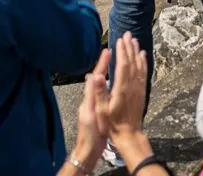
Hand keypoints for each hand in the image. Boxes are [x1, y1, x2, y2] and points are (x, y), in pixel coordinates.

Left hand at [68, 50, 109, 172]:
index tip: (107, 51)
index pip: (95, 77)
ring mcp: (95, 105)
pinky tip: (114, 83)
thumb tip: (94, 76)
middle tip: (111, 52)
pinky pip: (105, 92)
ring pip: (101, 84)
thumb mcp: (91, 114)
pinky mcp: (100, 111)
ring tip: (112, 62)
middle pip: (98, 78)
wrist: (89, 150)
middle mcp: (91, 99)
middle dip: (103, 65)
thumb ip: (92, 96)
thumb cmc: (90, 133)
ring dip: (106, 72)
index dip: (101, 64)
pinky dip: (109, 84)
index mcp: (89, 98)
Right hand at [96, 34, 148, 142]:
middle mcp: (132, 86)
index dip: (122, 51)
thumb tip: (96, 76)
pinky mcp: (141, 92)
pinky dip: (143, 62)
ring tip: (134, 40)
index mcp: (121, 88)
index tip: (120, 40)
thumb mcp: (101, 111)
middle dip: (130, 47)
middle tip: (128, 34)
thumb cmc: (112, 124)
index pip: (123, 65)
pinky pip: (144, 73)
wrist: (129, 136)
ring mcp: (138, 88)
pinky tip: (142, 56)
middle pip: (132, 62)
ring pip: (139, 65)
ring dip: (136, 52)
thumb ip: (99, 92)